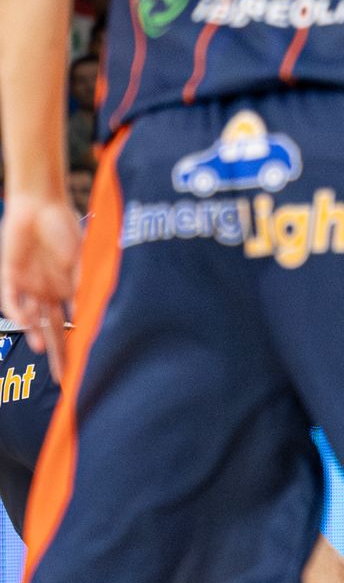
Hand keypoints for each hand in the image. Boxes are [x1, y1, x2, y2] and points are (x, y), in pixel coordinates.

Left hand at [0, 195, 79, 374]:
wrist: (38, 203)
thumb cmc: (65, 226)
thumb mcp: (82, 259)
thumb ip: (84, 284)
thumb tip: (93, 312)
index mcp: (67, 290)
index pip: (74, 325)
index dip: (79, 346)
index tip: (86, 367)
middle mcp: (48, 292)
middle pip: (53, 331)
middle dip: (59, 355)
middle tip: (64, 378)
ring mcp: (29, 285)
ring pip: (33, 319)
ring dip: (38, 335)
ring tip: (43, 352)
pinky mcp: (10, 274)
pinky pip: (12, 299)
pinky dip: (20, 314)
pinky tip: (28, 325)